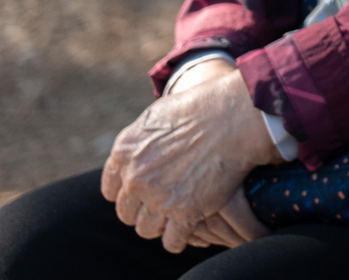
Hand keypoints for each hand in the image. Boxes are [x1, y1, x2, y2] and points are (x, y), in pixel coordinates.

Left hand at [101, 64, 279, 252]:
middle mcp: (136, 178)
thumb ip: (140, 140)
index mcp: (124, 152)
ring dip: (160, 225)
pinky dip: (179, 239)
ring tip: (177, 218)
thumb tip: (138, 153)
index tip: (144, 192)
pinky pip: (172, 241)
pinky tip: (190, 228)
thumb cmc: (204, 108)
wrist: (237, 116)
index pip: (111, 190)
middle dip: (143, 210)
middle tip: (164, 204)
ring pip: (146, 230)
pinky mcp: (185, 213)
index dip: (129, 192)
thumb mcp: (158, 115)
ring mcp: (159, 198)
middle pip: (127, 213)